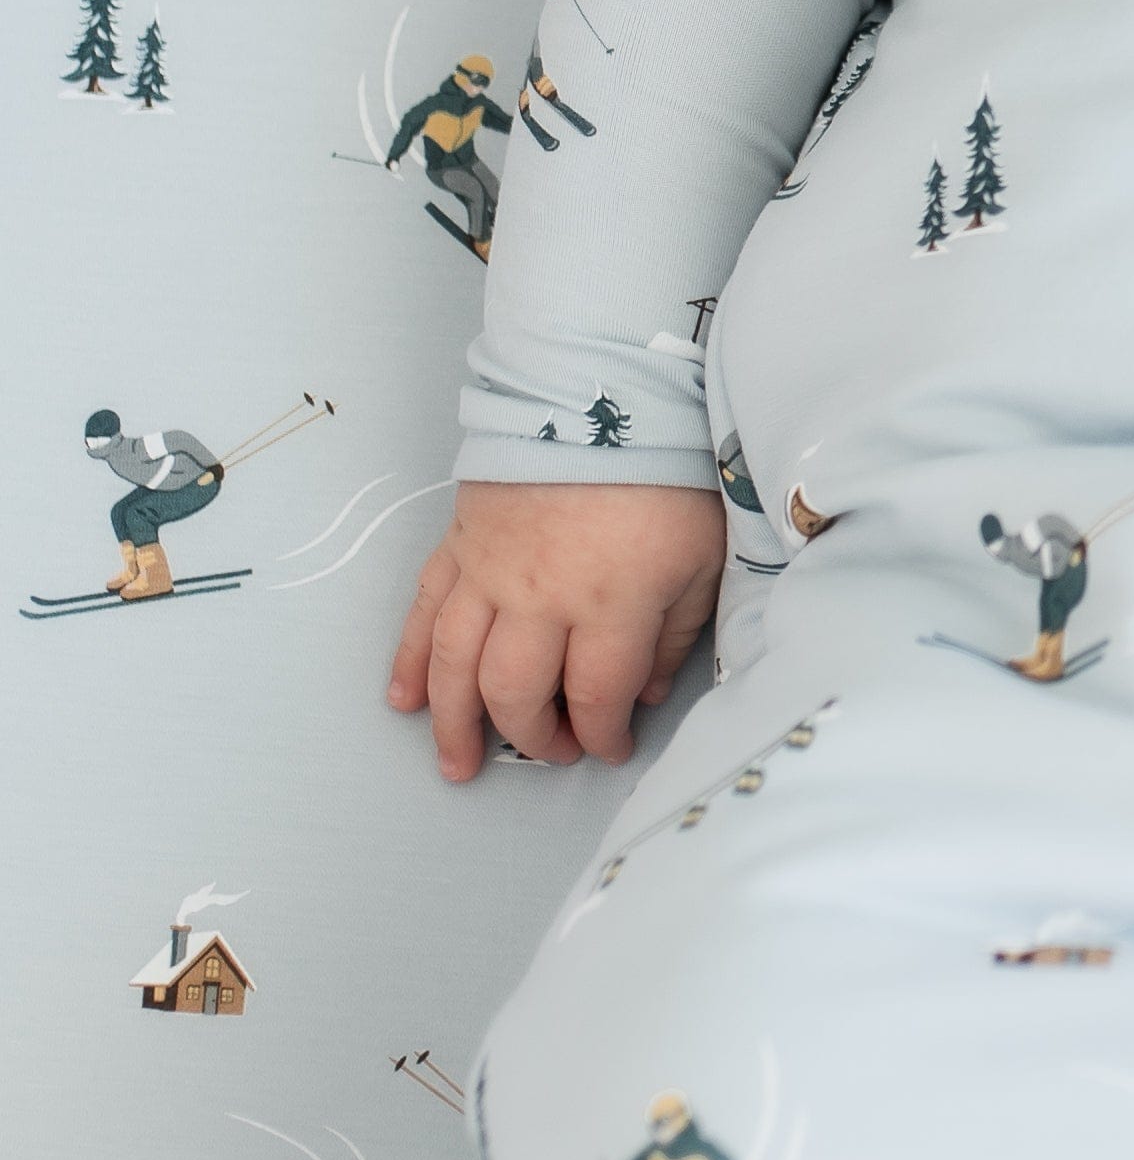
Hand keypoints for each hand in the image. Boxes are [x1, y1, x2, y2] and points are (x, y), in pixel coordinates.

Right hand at [388, 480, 723, 781]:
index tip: (611, 747)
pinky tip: (405, 697)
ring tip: (457, 763)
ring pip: (457, 666)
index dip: (602, 735)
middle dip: (532, 738)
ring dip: (453, 723)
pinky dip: (409, 659)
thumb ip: (675, 633)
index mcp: (611, 603)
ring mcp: (491, 573)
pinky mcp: (461, 544)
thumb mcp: (701, 555)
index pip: (597, 697)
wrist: (604, 395)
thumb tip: (646, 693)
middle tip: (551, 752)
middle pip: (517, 693)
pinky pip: (425, 612)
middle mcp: (541, 599)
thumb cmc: (666, 473)